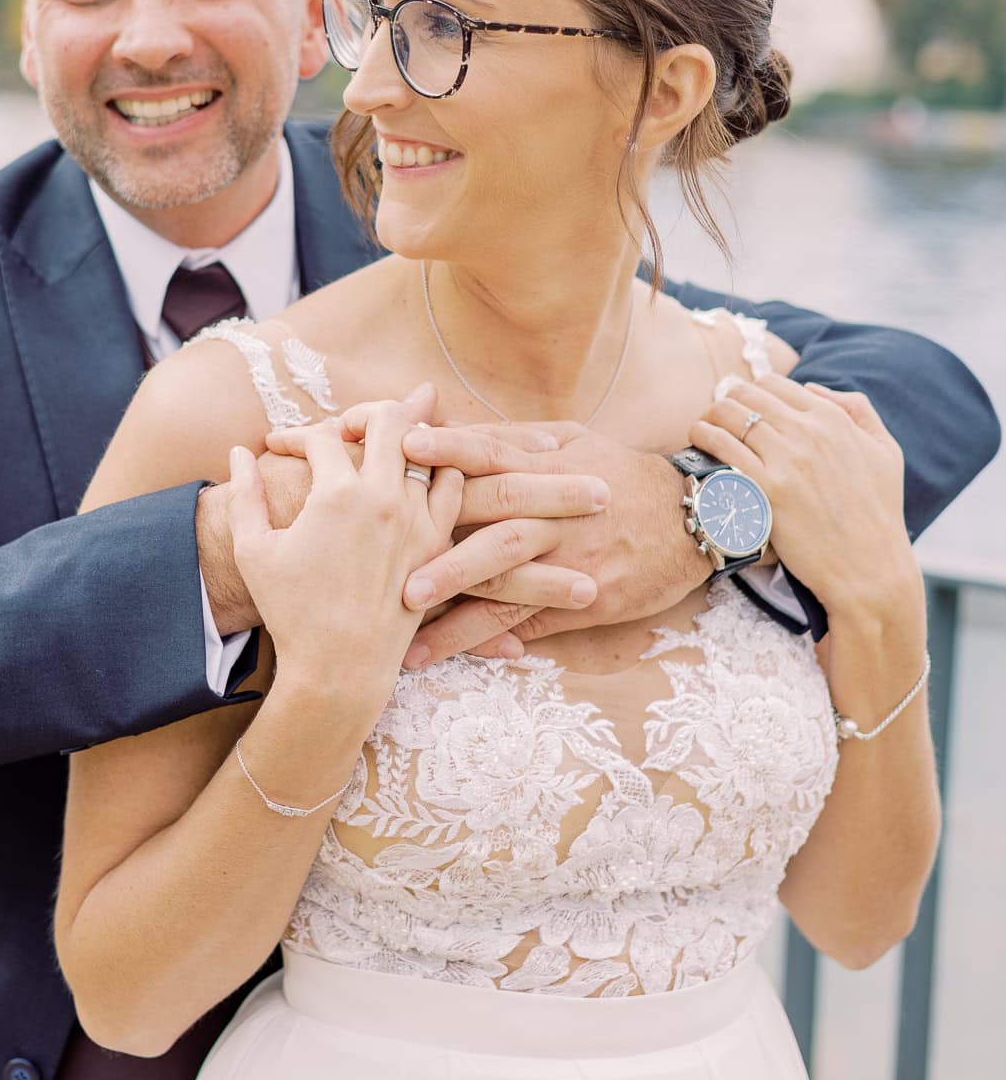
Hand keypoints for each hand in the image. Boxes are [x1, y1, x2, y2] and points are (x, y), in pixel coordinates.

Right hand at [227, 398, 462, 718]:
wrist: (339, 668)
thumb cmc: (291, 613)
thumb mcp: (253, 551)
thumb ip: (244, 494)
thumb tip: (238, 452)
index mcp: (336, 495)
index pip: (321, 436)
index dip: (294, 436)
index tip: (278, 448)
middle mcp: (384, 498)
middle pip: (386, 418)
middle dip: (359, 415)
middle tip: (340, 433)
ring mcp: (418, 518)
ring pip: (427, 445)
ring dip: (403, 436)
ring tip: (379, 448)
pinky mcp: (438, 541)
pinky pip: (454, 484)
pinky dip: (440, 468)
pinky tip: (416, 476)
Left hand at [393, 421, 709, 666]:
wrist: (695, 520)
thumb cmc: (621, 473)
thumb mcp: (575, 441)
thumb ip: (511, 439)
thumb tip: (447, 427)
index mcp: (551, 468)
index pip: (493, 454)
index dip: (450, 449)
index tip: (404, 447)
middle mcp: (557, 516)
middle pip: (492, 526)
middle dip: (438, 545)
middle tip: (385, 563)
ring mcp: (571, 562)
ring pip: (506, 584)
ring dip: (454, 608)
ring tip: (404, 629)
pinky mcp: (583, 602)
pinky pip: (529, 622)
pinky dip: (488, 638)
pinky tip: (447, 652)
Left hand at [690, 375, 920, 619]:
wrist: (870, 569)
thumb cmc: (879, 514)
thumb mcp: (886, 451)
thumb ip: (857, 409)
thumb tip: (812, 386)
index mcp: (833, 419)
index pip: (775, 383)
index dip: (752, 390)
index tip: (742, 403)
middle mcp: (807, 432)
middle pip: (746, 394)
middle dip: (726, 399)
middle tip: (717, 416)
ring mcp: (785, 460)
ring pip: (727, 414)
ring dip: (709, 416)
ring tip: (702, 429)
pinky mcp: (765, 489)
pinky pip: (720, 448)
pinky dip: (703, 438)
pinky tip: (698, 444)